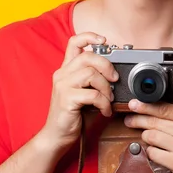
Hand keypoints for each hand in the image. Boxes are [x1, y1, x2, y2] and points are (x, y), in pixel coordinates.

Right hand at [39, 33, 117, 150]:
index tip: (104, 40)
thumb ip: (95, 80)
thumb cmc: (74, 115)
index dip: (89, 36)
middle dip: (107, 66)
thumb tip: (116, 73)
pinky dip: (104, 103)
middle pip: (88, 56)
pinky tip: (105, 111)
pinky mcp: (66, 99)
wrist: (57, 136)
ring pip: (91, 74)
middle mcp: (62, 74)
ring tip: (109, 100)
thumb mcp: (85, 92)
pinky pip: (93, 94)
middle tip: (114, 80)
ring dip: (107, 88)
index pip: (74, 42)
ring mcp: (63, 86)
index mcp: (66, 69)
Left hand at [123, 98, 172, 172]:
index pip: (165, 109)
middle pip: (155, 123)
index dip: (146, 106)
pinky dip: (150, 151)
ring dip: (146, 136)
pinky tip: (154, 150)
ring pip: (152, 137)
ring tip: (147, 135)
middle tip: (130, 119)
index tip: (134, 104)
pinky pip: (153, 153)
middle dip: (138, 120)